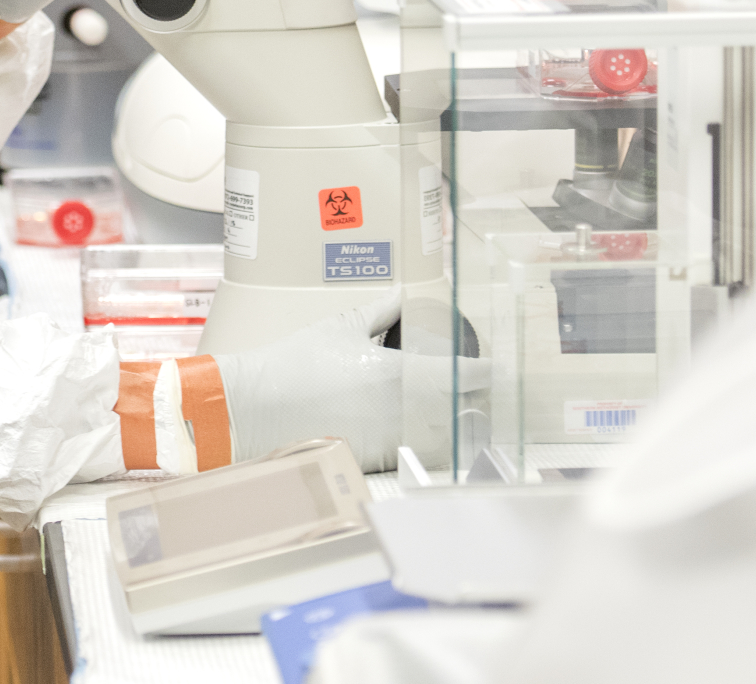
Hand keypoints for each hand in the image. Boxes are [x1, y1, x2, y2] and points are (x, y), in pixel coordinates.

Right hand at [215, 292, 496, 473]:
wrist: (257, 407)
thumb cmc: (295, 364)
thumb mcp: (340, 328)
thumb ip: (381, 312)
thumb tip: (403, 294)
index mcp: (402, 374)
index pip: (467, 375)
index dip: (489, 372)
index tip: (498, 368)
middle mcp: (406, 412)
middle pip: (469, 413)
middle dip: (480, 402)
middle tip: (480, 392)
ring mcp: (394, 441)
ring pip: (450, 441)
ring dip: (460, 428)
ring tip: (460, 415)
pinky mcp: (378, 461)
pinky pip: (421, 456)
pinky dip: (431, 447)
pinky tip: (427, 435)